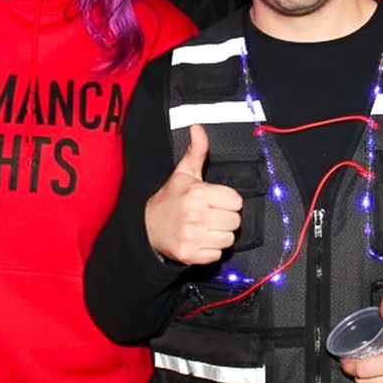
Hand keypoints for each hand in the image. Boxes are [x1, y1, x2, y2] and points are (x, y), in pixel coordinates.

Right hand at [144, 124, 243, 264]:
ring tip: (206, 227)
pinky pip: (217, 254)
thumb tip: (198, 128)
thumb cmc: (170, 199)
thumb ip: (196, 151)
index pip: (236, 201)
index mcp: (197, 194)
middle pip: (235, 221)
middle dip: (225, 218)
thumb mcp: (183, 174)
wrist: (147, 227)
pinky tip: (200, 239)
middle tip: (211, 214)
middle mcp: (195, 216)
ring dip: (220, 234)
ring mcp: (192, 237)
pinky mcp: (190, 255)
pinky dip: (211, 249)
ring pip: (229, 239)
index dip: (228, 200)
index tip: (216, 200)